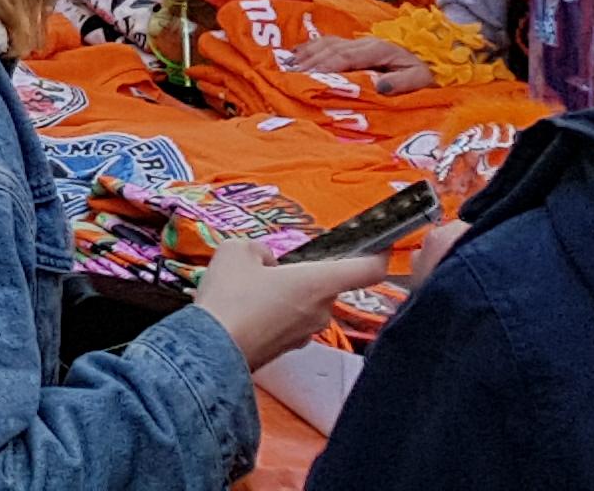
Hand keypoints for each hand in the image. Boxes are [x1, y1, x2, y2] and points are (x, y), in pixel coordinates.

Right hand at [193, 233, 386, 365]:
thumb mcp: (237, 251)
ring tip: (247, 289)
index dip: (379, 254)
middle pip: (325, 284)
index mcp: (319, 283)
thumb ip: (260, 250)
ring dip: (286, 293)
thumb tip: (267, 263)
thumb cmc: (232, 296)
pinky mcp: (290, 348)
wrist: (212, 348)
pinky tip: (245, 309)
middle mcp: (322, 310)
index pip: (368, 270)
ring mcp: (307, 333)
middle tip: (267, 266)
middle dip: (301, 273)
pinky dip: (274, 313)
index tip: (381, 245)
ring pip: (305, 303)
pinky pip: (289, 321)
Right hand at [282, 31, 436, 95]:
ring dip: (307, 55)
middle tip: (292, 75)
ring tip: (290, 67)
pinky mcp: (354, 46)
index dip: (327, 65)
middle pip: (331, 49)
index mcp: (379, 50)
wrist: (432, 60)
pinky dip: (310, 48)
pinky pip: (327, 43)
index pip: (346, 56)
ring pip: (326, 44)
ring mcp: (358, 42)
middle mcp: (364, 42)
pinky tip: (297, 54)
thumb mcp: (420, 79)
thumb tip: (377, 86)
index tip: (310, 76)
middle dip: (311, 62)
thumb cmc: (426, 73)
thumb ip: (401, 82)